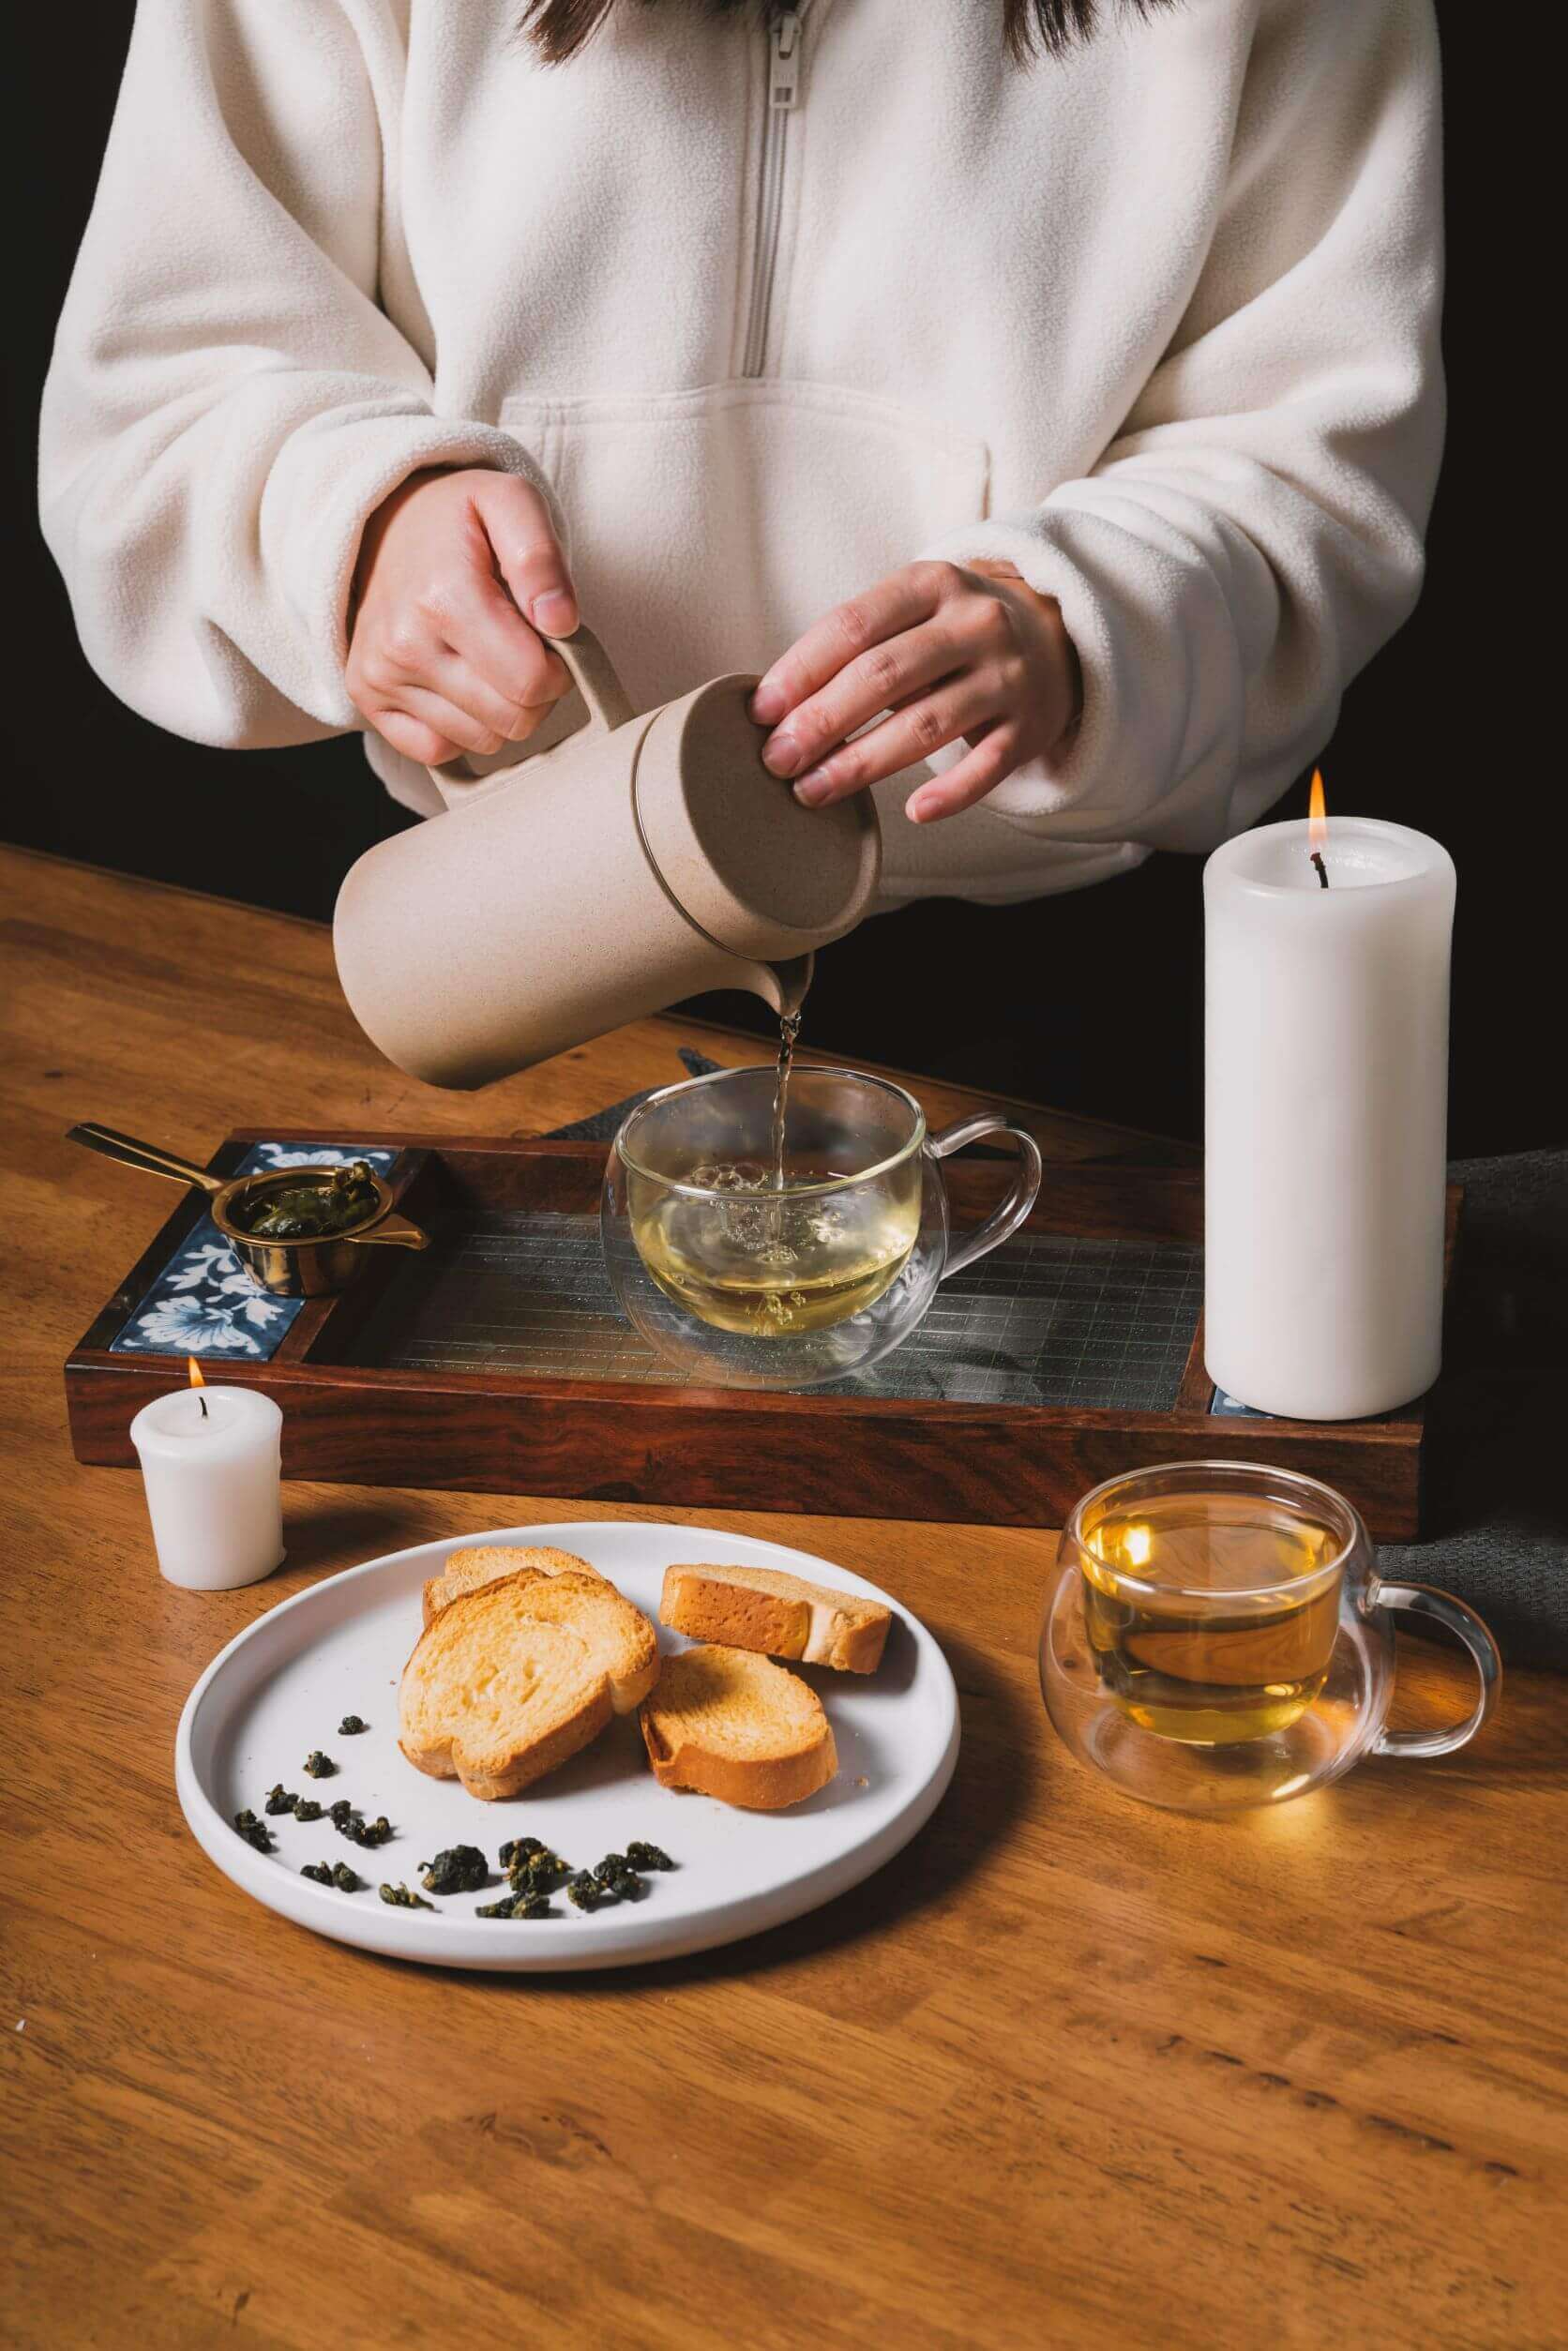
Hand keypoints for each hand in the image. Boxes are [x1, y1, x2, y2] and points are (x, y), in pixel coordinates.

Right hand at [346, 468, 577, 766]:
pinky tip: (457, 682)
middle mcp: (404, 644)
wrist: (382, 521)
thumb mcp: (509, 501)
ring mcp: (380, 675)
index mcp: (444, 598)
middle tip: (522, 649)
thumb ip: (541, 559)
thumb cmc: (457, 518)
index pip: (532, 682)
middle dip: (534, 692)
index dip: (559, 668)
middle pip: (512, 720)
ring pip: (482, 741)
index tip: (548, 640)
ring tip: (486, 658)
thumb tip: (561, 622)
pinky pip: (437, 751)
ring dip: (499, 709)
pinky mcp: (367, 697)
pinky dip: (459, 727)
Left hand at [749, 559, 1080, 822]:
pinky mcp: (1031, 725)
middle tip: (777, 759)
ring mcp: (1007, 675)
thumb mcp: (912, 610)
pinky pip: (987, 766)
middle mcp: (975, 623)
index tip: (761, 712)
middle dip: (821, 722)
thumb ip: (856, 644)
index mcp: (931, 584)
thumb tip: (775, 707)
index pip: (854, 626)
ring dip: (862, 763)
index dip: (801, 670)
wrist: (1056, 633)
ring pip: (927, 724)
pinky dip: (952, 793)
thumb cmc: (952, 630)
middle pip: (884, 676)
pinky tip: (914, 811)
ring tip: (813, 791)